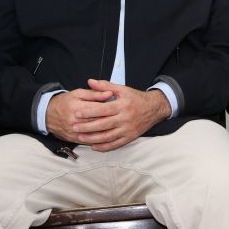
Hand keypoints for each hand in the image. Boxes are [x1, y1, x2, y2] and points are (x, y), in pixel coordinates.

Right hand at [46, 86, 114, 142]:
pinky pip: (88, 141)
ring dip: (106, 132)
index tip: (119, 106)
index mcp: (77, 107)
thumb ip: (95, 93)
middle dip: (110, 120)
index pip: (98, 109)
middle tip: (120, 118)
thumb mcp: (79, 93)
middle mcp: (74, 121)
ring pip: (93, 133)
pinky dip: (98, 140)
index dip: (110, 108)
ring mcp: (73, 131)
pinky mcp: (72, 139)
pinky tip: (106, 137)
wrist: (48, 114)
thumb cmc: (65, 101)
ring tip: (116, 128)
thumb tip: (110, 94)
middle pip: (97, 122)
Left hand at [48, 79, 170, 151]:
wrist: (154, 108)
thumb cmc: (136, 98)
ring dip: (93, 138)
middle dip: (87, 126)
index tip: (77, 113)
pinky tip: (94, 146)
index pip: (103, 109)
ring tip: (80, 137)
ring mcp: (128, 129)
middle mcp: (126, 118)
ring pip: (108, 136)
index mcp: (123, 105)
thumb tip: (90, 82)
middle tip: (74, 127)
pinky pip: (116, 144)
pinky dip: (104, 146)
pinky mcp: (130, 137)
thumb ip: (105, 86)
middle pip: (103, 124)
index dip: (89, 112)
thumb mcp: (122, 89)